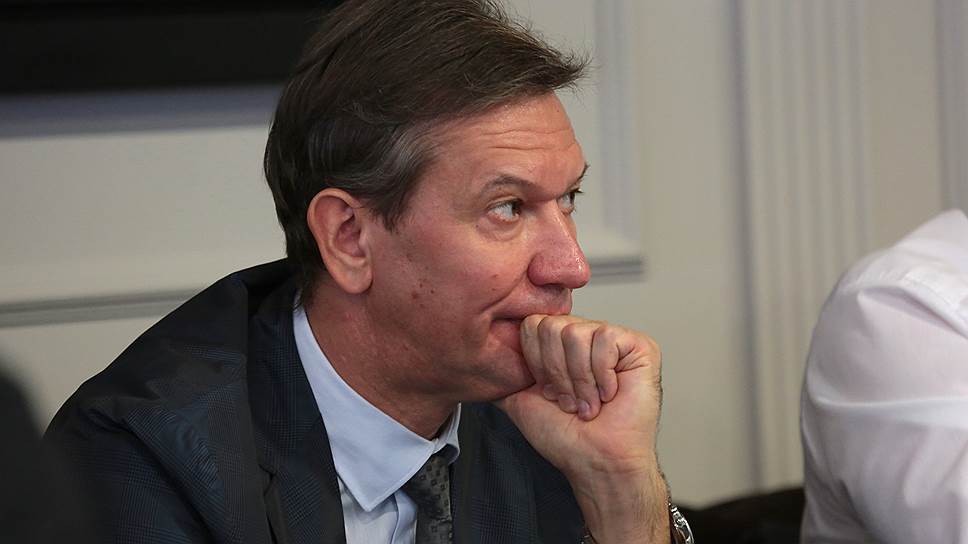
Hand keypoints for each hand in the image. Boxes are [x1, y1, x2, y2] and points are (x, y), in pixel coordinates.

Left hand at [495, 314, 667, 542]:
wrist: (597, 460)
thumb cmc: (565, 436)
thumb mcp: (519, 398)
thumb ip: (502, 374)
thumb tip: (478, 359)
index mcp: (560, 345)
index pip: (532, 324)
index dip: (536, 363)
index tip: (549, 392)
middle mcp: (586, 335)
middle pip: (553, 326)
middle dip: (556, 372)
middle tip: (570, 400)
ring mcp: (613, 338)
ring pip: (577, 332)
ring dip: (579, 379)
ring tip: (589, 402)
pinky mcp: (639, 345)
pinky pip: (605, 339)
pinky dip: (602, 374)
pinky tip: (610, 393)